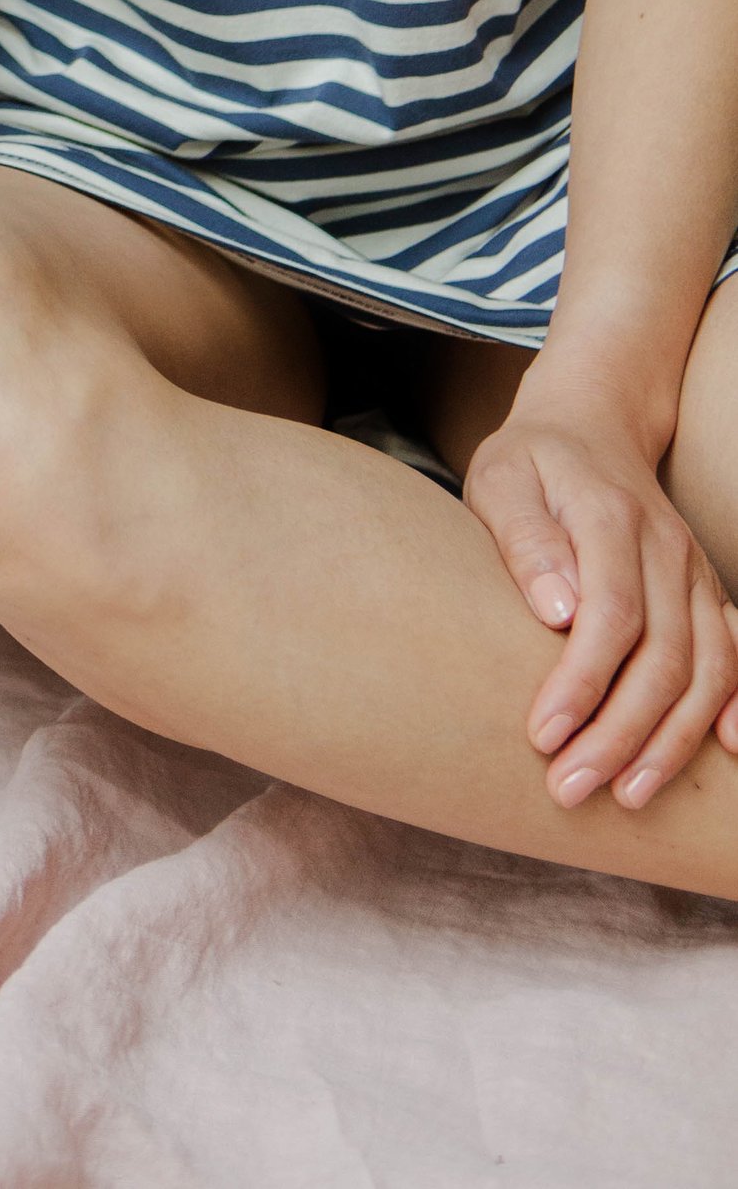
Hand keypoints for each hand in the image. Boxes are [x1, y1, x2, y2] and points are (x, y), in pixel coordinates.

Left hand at [463, 359, 737, 809]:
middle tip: (571, 789)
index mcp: (614, 519)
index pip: (610, 616)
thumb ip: (525, 538)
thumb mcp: (503, 478)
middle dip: (620, 735)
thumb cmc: (533, 461)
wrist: (592, 422)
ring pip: (707, 669)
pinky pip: (737, 653)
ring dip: (673, 741)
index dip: (581, 684)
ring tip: (629, 796)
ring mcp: (696, 574)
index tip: (543, 736)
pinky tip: (730, 753)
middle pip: (662, 658)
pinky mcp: (707, 593)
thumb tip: (555, 611)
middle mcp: (668, 550)